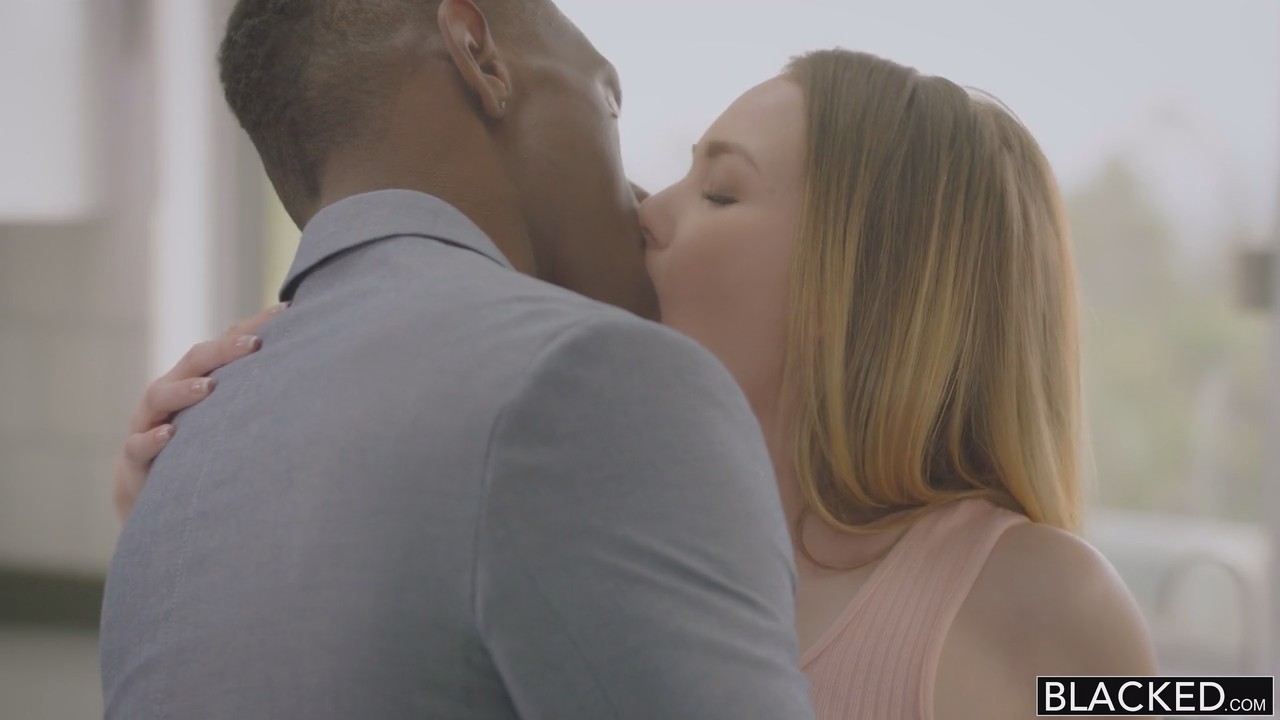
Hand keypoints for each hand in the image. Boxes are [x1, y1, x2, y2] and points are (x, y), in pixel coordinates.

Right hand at [112, 302, 286, 521]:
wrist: (149, 486)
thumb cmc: (198, 443)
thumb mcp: (225, 417)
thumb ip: (255, 394)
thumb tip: (309, 372)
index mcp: (196, 378)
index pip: (223, 345)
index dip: (250, 327)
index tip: (285, 312)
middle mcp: (171, 392)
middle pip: (193, 361)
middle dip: (222, 351)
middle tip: (254, 345)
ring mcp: (148, 422)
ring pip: (160, 396)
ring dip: (185, 390)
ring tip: (209, 388)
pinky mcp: (135, 456)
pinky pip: (138, 444)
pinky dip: (153, 438)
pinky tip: (170, 435)